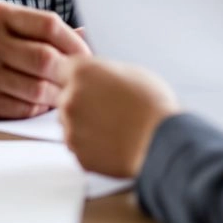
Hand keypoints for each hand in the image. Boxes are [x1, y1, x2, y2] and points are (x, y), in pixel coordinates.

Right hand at [0, 2, 90, 118]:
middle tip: (83, 77)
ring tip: (66, 90)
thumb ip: (41, 28)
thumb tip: (86, 34)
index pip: (49, 26)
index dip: (75, 41)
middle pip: (46, 60)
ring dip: (58, 92)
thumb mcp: (5, 21)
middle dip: (70, 70)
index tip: (88, 52)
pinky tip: (43, 101)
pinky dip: (40, 106)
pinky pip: (23, 108)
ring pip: (38, 89)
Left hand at [57, 56, 179, 177]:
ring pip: (71, 123)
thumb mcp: (131, 71)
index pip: (60, 67)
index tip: (85, 80)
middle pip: (65, 96)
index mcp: (82, 73)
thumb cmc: (153, 105)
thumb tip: (98, 76)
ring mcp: (71, 130)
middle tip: (109, 104)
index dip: (76, 74)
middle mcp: (70, 100)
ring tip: (114, 124)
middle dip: (82, 99)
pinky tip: (114, 139)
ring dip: (85, 122)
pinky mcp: (78, 155)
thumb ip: (104, 72)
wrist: (161, 143)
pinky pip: (80, 145)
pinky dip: (92, 143)